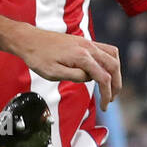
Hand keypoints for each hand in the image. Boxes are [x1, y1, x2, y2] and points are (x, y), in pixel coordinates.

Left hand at [5, 25, 120, 107]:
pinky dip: (109, 62)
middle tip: (112, 99)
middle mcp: (88, 47)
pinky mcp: (84, 42)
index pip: (103, 77)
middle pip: (113, 65)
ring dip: (116, 72)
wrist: (30, 40)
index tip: (105, 107)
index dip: (107, 94)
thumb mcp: (53, 73)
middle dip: (116, 84)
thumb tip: (90, 78)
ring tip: (111, 86)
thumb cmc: (38, 57)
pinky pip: (105, 49)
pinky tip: (103, 72)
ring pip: (113, 55)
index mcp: (81, 56)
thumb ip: (75, 77)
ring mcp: (87, 42)